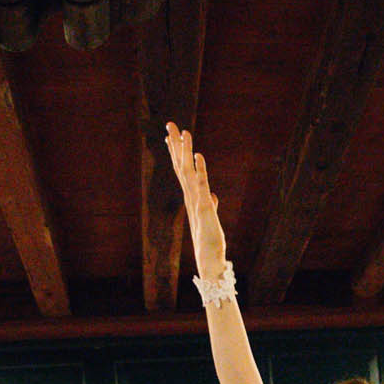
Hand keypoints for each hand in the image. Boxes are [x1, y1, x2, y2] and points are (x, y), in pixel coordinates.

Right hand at [164, 123, 228, 276]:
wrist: (209, 259)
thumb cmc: (209, 240)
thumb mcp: (210, 218)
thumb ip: (210, 204)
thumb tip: (212, 196)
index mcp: (191, 196)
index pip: (181, 169)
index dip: (176, 152)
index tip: (170, 135)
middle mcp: (190, 196)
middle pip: (180, 165)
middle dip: (176, 144)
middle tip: (170, 124)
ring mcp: (196, 201)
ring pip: (188, 172)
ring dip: (186, 152)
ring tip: (185, 132)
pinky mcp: (205, 208)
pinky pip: (202, 186)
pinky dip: (200, 170)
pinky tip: (199, 156)